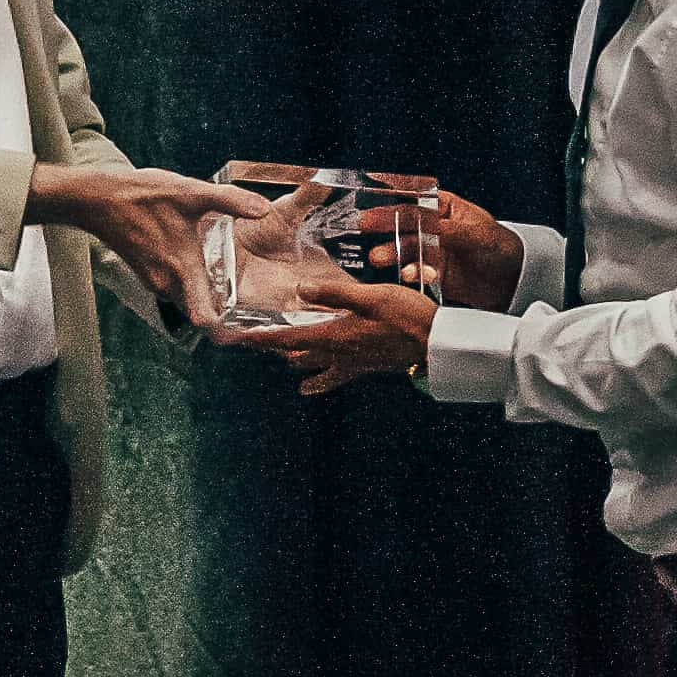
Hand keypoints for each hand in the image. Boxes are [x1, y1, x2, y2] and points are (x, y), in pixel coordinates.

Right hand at [29, 165, 273, 327]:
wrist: (99, 200)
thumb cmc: (141, 197)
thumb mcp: (190, 193)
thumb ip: (230, 201)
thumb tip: (264, 209)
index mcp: (182, 269)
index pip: (205, 319)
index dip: (226, 329)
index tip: (245, 329)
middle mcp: (167, 283)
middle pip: (200, 310)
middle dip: (221, 310)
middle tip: (248, 305)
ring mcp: (154, 281)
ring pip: (186, 298)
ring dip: (203, 293)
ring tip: (226, 279)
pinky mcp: (146, 273)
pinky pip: (174, 287)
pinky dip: (187, 281)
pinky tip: (196, 258)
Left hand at [216, 272, 437, 394]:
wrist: (439, 345)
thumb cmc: (408, 317)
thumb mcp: (371, 297)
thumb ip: (334, 294)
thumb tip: (299, 290)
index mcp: (335, 336)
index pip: (289, 337)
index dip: (263, 337)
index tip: (238, 338)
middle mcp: (339, 354)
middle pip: (296, 354)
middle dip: (275, 349)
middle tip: (254, 344)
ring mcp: (352, 363)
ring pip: (313, 366)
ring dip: (295, 361)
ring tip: (279, 359)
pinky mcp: (366, 367)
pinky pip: (335, 376)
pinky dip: (319, 380)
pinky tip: (310, 386)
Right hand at [358, 187, 519, 311]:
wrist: (515, 282)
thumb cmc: (503, 249)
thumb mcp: (479, 235)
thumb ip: (451, 231)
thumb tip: (428, 226)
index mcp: (445, 208)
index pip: (416, 199)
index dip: (393, 197)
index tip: (371, 196)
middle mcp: (434, 227)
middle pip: (404, 222)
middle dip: (384, 225)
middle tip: (364, 226)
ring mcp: (431, 250)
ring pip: (406, 247)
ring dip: (392, 251)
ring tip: (379, 258)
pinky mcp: (432, 272)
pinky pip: (414, 270)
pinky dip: (409, 272)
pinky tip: (408, 275)